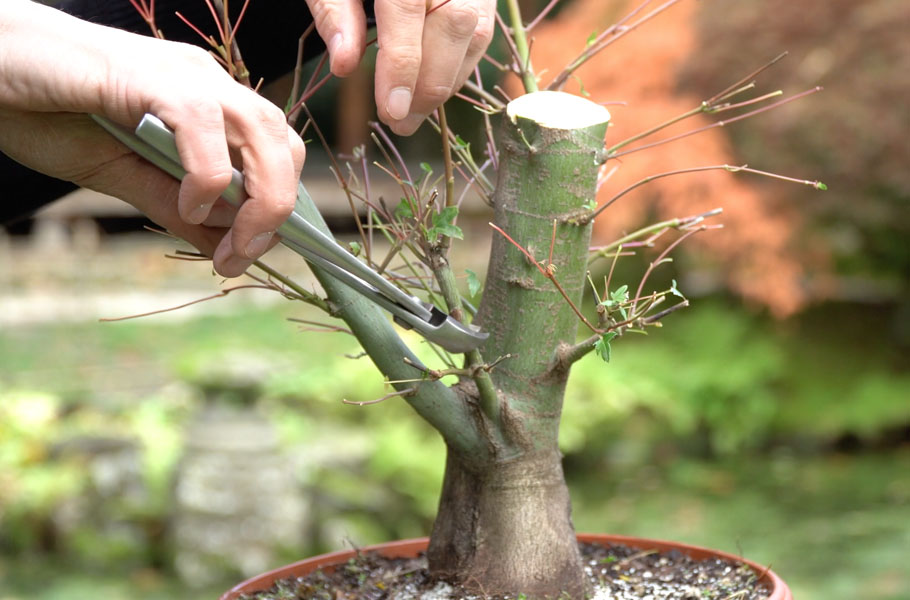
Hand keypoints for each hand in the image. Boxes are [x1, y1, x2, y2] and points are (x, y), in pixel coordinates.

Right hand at [0, 0, 304, 276]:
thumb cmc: (51, 115)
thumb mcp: (124, 178)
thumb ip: (177, 207)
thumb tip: (229, 248)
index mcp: (210, 106)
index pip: (277, 154)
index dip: (278, 209)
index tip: (246, 258)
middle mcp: (208, 83)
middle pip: (281, 142)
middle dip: (280, 209)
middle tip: (244, 256)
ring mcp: (182, 74)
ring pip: (260, 129)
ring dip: (261, 196)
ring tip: (233, 243)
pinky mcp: (146, 73)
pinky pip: (201, 120)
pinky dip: (207, 171)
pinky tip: (188, 200)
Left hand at [306, 0, 495, 134]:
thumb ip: (334, 11)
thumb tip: (344, 66)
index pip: (407, 14)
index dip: (402, 67)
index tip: (391, 111)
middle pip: (453, 27)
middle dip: (429, 85)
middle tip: (399, 124)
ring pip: (475, 34)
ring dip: (445, 82)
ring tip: (412, 113)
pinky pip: (481, 32)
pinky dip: (457, 67)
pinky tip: (431, 89)